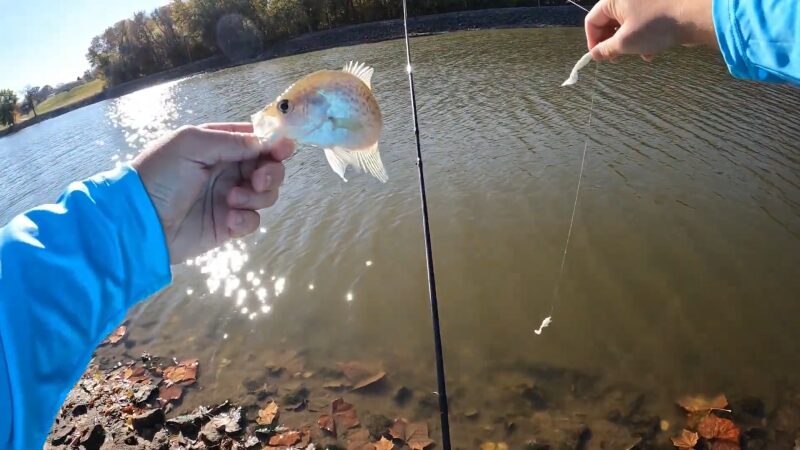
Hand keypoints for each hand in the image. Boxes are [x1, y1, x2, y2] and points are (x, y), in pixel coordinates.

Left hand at [132, 123, 293, 263]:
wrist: (140, 221)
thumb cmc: (161, 175)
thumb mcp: (191, 145)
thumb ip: (230, 141)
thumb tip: (266, 143)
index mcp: (218, 146)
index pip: (255, 140)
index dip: (273, 143)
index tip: (284, 149)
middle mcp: (228, 170)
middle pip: (268, 168)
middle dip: (271, 172)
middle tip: (257, 180)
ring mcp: (231, 199)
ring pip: (266, 194)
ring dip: (257, 196)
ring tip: (232, 201)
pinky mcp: (229, 225)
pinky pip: (253, 221)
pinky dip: (246, 219)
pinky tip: (229, 219)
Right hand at [585, 0, 716, 61]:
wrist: (695, 16)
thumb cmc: (656, 26)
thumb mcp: (625, 42)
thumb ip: (605, 50)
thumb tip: (594, 54)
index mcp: (613, 0)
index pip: (592, 20)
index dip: (592, 41)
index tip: (599, 57)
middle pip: (609, 22)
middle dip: (612, 42)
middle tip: (617, 58)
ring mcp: (643, 1)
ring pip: (626, 24)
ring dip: (630, 43)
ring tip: (641, 55)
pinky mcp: (657, 6)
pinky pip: (642, 22)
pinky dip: (643, 36)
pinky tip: (652, 50)